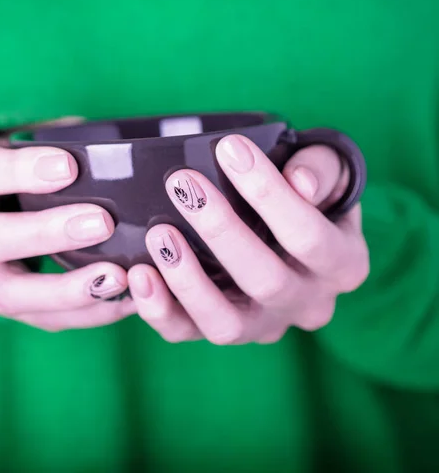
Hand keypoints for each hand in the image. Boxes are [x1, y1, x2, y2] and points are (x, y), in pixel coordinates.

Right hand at [0, 129, 134, 331]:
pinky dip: (84, 313)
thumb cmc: (2, 165)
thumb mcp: (9, 139)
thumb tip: (114, 146)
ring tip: (117, 277)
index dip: (22, 170)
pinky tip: (124, 301)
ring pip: (10, 292)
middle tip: (102, 222)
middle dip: (47, 233)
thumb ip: (50, 139)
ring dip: (67, 289)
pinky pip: (37, 318)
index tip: (69, 167)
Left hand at [128, 136, 368, 343]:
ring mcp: (263, 325)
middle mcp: (307, 304)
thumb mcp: (328, 172)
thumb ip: (321, 168)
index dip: (269, 194)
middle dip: (221, 231)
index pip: (309, 237)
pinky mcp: (221, 330)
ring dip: (188, 280)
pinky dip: (159, 309)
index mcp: (342, 265)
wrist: (291, 230)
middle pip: (266, 281)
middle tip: (183, 185)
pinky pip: (186, 333)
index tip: (229, 149)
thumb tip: (299, 181)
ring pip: (225, 324)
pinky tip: (140, 273)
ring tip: (159, 234)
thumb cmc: (306, 194)